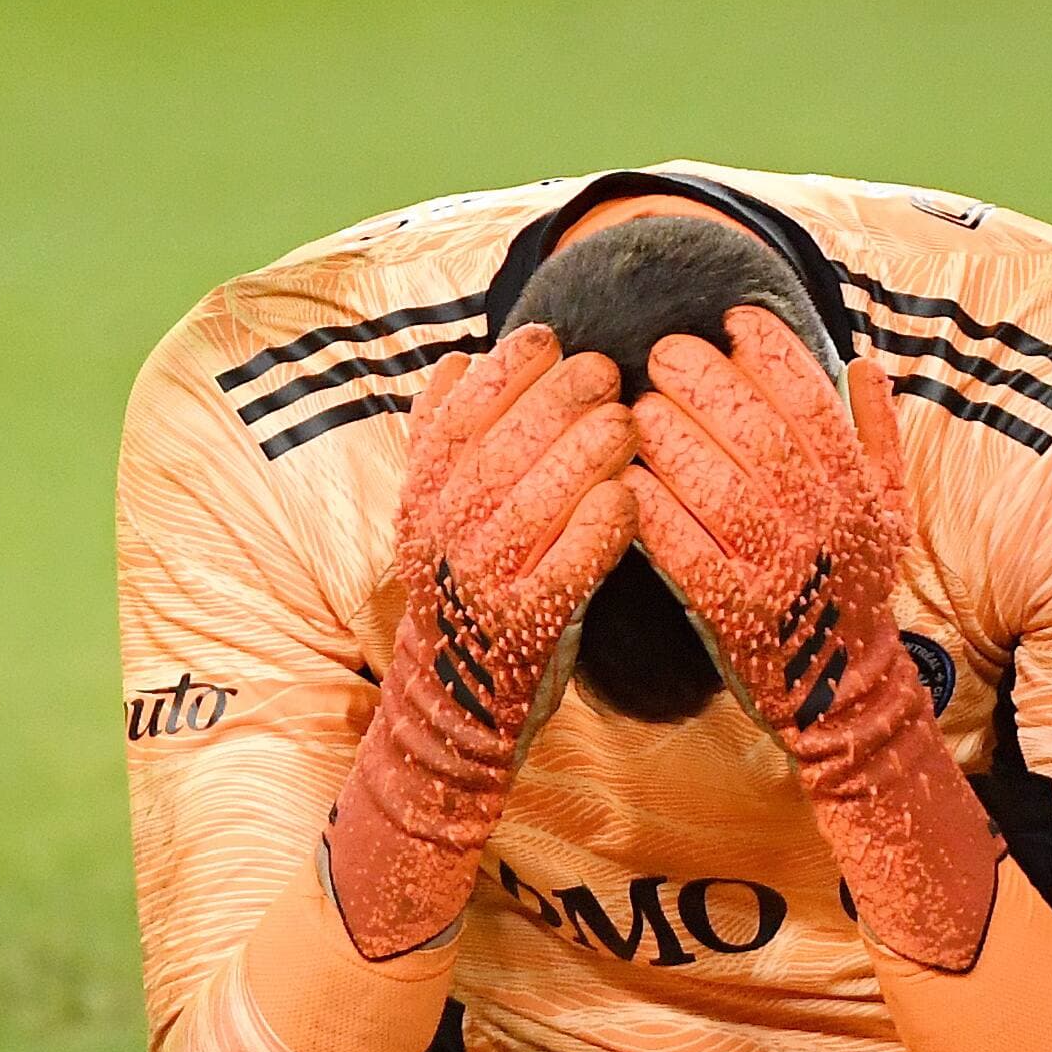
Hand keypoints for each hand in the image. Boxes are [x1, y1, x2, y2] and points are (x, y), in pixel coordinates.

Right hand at [327, 324, 636, 957]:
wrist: (452, 713)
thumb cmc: (466, 598)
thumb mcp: (438, 517)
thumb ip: (444, 443)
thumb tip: (459, 361)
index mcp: (420, 500)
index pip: (456, 413)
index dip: (504, 369)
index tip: (548, 338)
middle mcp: (442, 537)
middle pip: (499, 446)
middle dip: (554, 398)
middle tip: (605, 370)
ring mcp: (482, 583)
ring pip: (534, 498)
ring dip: (583, 451)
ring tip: (627, 421)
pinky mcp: (525, 627)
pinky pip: (568, 564)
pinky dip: (599, 526)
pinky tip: (631, 498)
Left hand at [626, 307, 1001, 969]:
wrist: (845, 693)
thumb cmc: (855, 590)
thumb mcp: (890, 512)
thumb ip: (876, 437)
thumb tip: (866, 363)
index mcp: (857, 488)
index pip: (816, 398)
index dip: (773, 350)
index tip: (732, 319)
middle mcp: (824, 522)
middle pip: (758, 431)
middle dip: (707, 381)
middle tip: (663, 354)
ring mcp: (781, 569)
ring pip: (720, 485)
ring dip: (672, 439)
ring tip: (636, 411)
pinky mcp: (737, 613)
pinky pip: (687, 551)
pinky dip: (654, 513)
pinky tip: (625, 482)